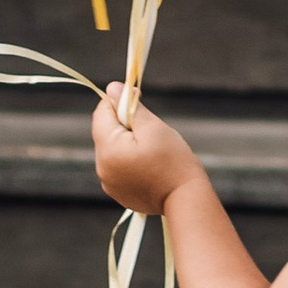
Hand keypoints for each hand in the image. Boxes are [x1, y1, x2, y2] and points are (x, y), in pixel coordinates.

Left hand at [91, 88, 198, 216]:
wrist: (186, 200)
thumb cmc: (173, 161)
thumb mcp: (154, 128)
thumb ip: (130, 107)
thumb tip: (112, 88)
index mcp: (108, 148)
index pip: (101, 112)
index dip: (119, 102)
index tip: (139, 101)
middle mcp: (102, 167)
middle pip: (105, 131)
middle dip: (124, 124)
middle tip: (150, 129)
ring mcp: (108, 182)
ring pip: (111, 149)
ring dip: (127, 142)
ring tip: (152, 150)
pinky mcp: (117, 192)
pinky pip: (117, 167)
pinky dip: (129, 160)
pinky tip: (149, 165)